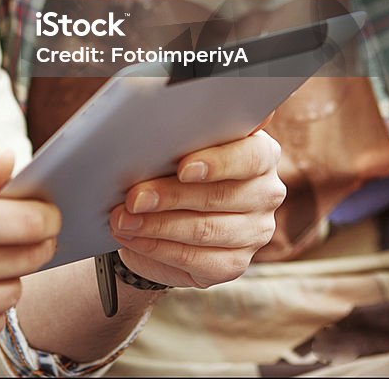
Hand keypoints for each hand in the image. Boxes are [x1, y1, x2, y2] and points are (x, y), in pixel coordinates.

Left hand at [108, 129, 283, 287]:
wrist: (170, 207)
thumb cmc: (174, 162)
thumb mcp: (179, 143)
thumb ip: (180, 134)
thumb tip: (153, 125)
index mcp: (260, 154)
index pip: (250, 157)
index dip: (218, 163)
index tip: (183, 169)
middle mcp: (265, 193)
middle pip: (219, 196)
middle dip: (169, 197)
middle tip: (133, 198)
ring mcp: (254, 232)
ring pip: (205, 230)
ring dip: (157, 226)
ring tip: (123, 220)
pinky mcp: (234, 264)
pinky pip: (196, 259)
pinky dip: (159, 248)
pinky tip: (135, 239)